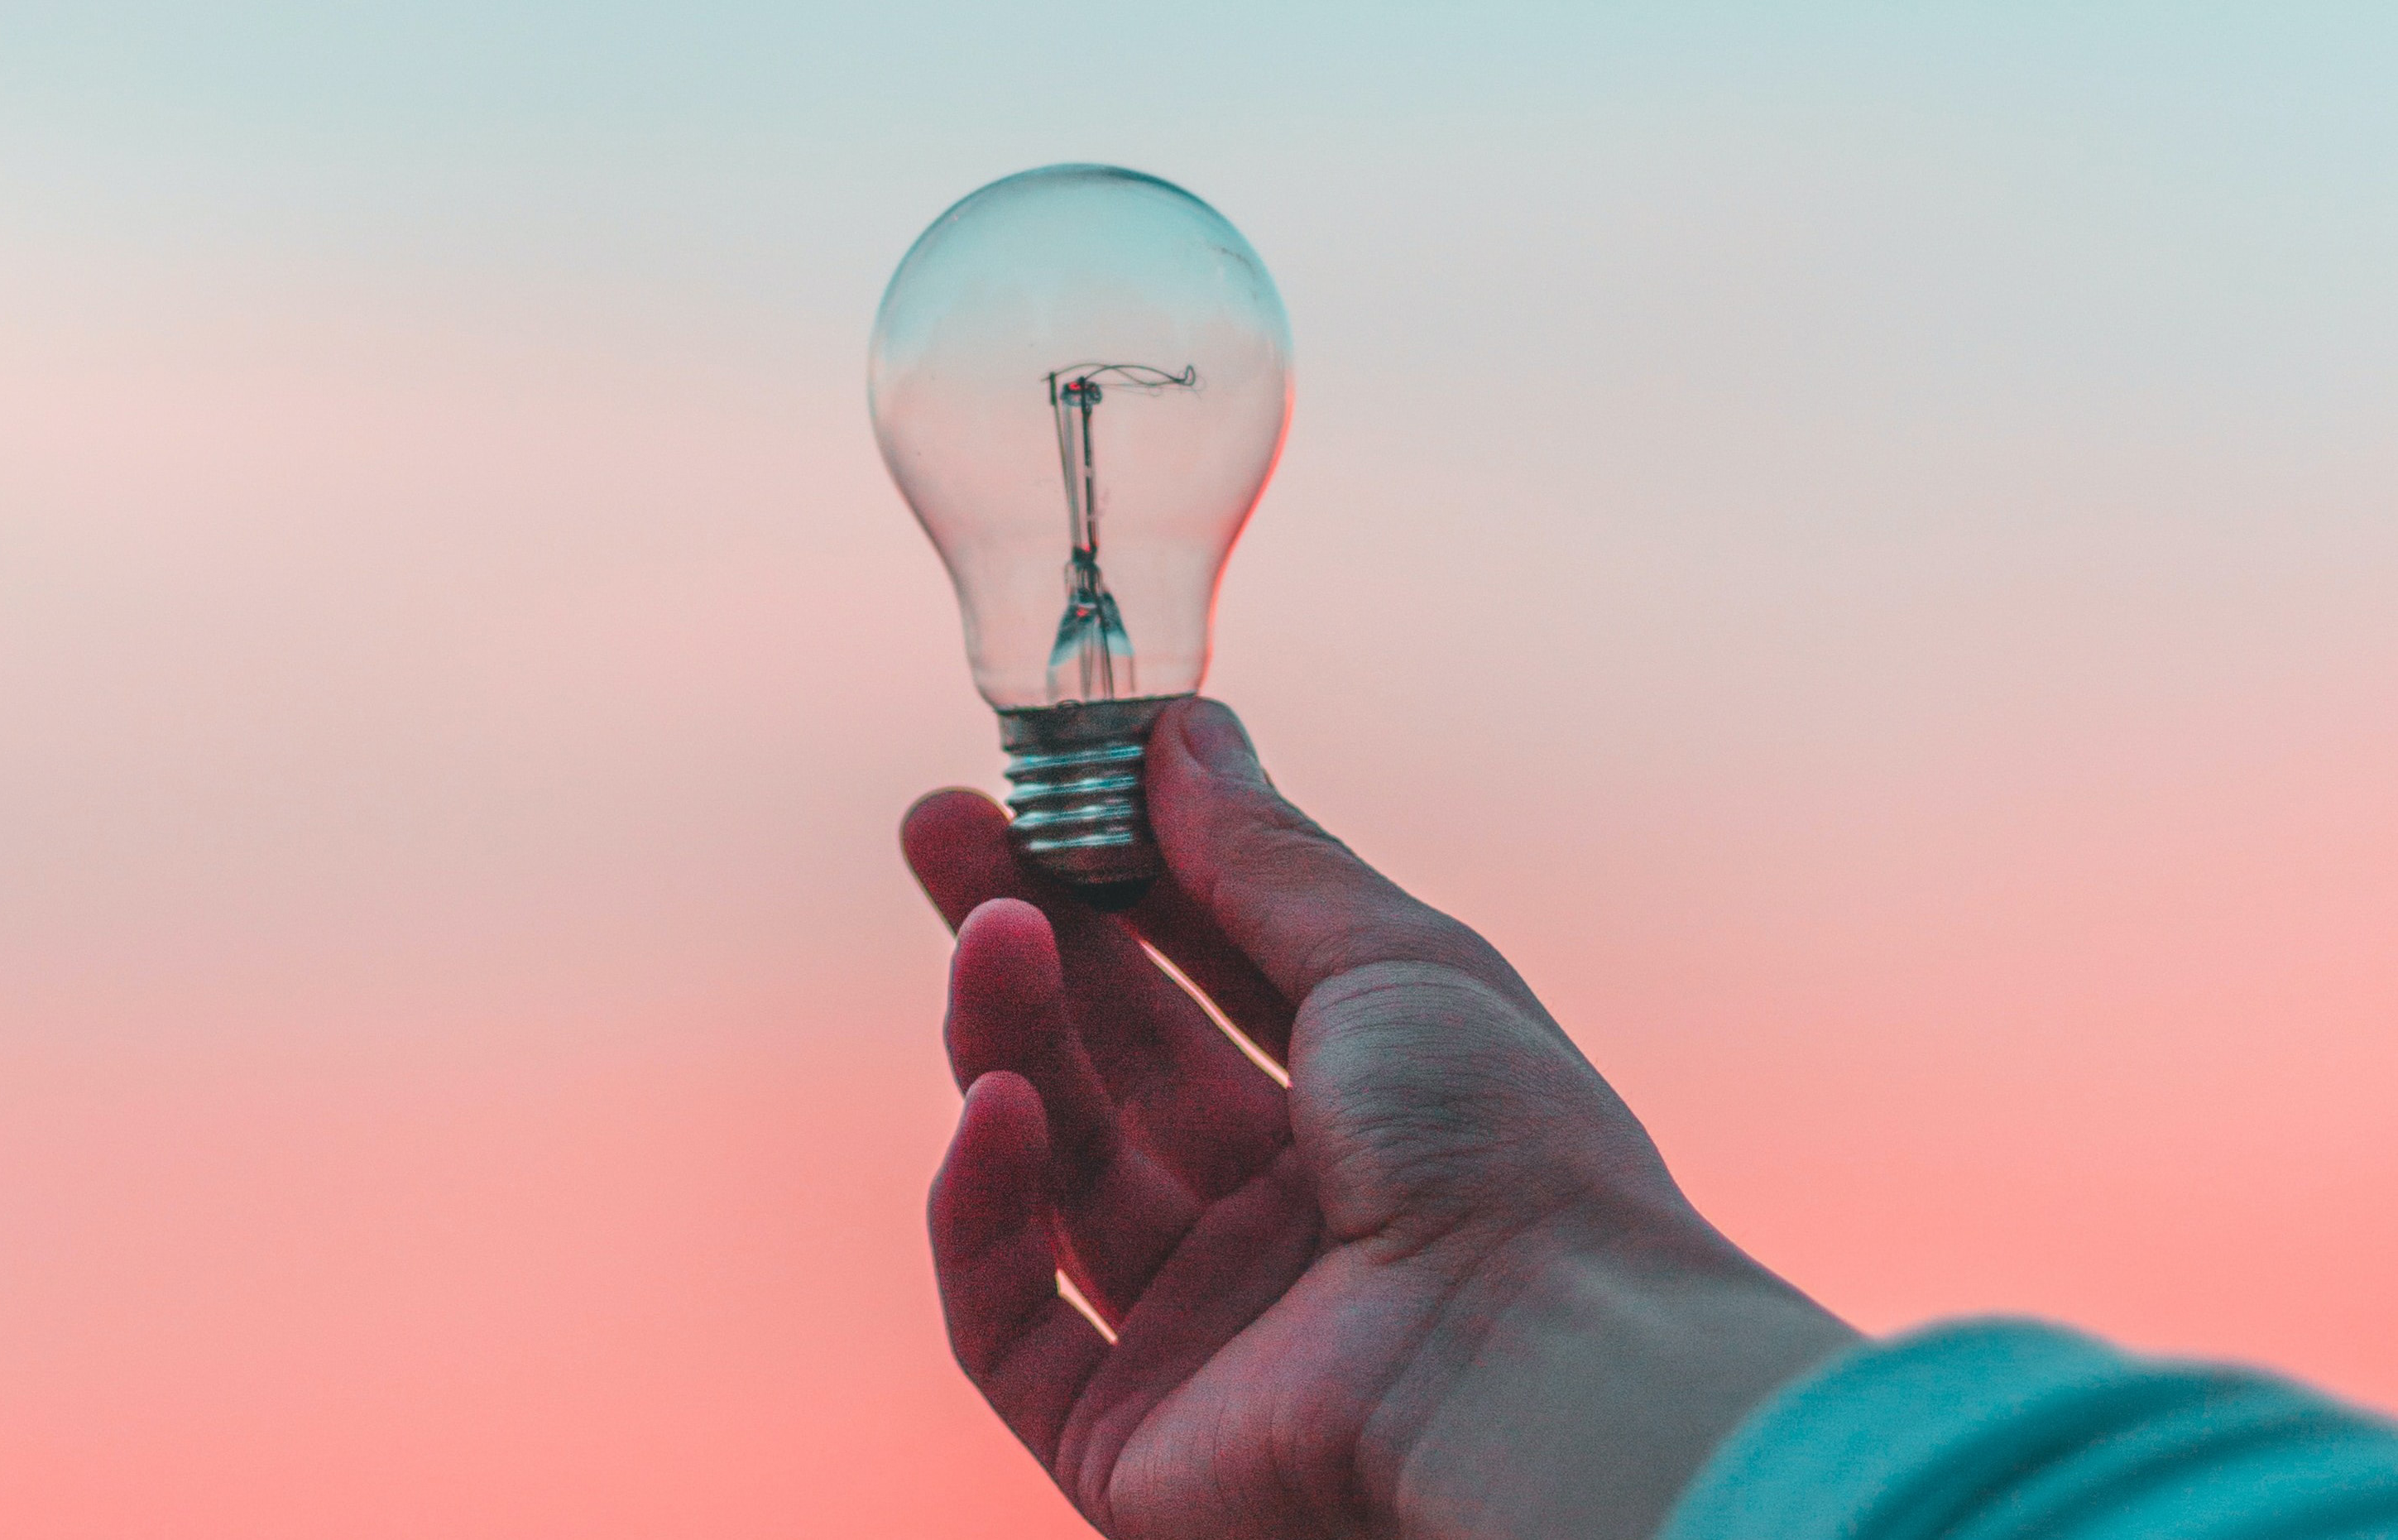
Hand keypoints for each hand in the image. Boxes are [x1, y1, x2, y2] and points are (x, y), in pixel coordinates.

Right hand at [905, 699, 1856, 1539]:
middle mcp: (1283, 1222)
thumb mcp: (1394, 962)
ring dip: (1010, 1040)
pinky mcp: (1124, 1435)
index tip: (1040, 781)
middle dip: (1026, 935)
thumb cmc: (1506, 1154)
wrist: (1536, 1373)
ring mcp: (1202, 1331)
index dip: (1120, 878)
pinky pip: (1008, 1317)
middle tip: (938, 826)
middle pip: (1115, 1061)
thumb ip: (1263, 857)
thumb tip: (1181, 730)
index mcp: (1368, 1116)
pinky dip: (985, 1209)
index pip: (1208, 977)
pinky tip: (997, 1106)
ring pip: (1058, 1170)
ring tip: (989, 932)